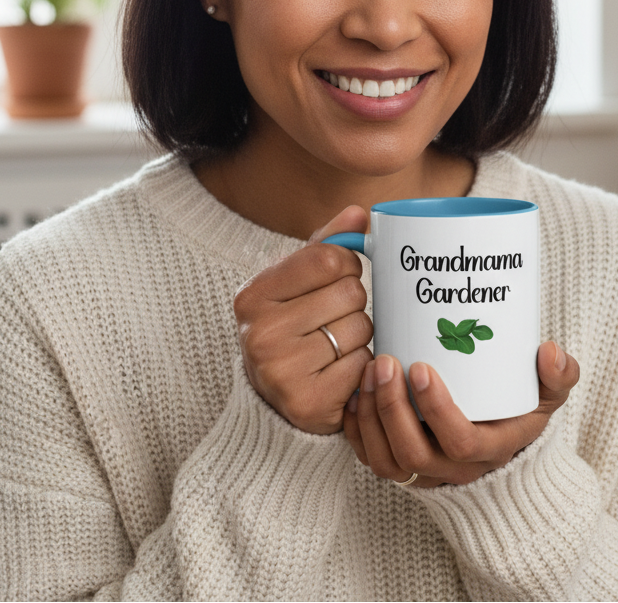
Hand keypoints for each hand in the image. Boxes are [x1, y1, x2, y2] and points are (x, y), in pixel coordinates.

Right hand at [234, 206, 373, 433]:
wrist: (274, 399)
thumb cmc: (292, 329)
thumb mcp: (297, 283)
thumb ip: (327, 245)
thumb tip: (360, 213)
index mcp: (253, 295)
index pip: (329, 258)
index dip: (347, 266)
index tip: (339, 279)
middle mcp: (261, 333)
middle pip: (350, 294)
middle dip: (354, 305)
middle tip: (334, 320)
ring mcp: (282, 371)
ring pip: (361, 329)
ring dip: (360, 337)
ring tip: (336, 347)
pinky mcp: (308, 403)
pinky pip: (363, 365)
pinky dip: (361, 368)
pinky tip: (340, 372)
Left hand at [343, 341, 578, 486]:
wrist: (497, 438)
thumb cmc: (520, 409)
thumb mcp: (548, 394)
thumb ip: (560, 375)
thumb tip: (549, 352)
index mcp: (490, 450)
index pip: (461, 441)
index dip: (437, 410)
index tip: (421, 368)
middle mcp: (453, 469)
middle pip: (414, 454)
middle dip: (393, 408)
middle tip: (384, 362)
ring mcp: (423, 471)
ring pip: (386, 460)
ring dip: (370, 417)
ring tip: (368, 373)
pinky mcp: (398, 464)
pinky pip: (369, 457)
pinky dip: (356, 428)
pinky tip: (354, 393)